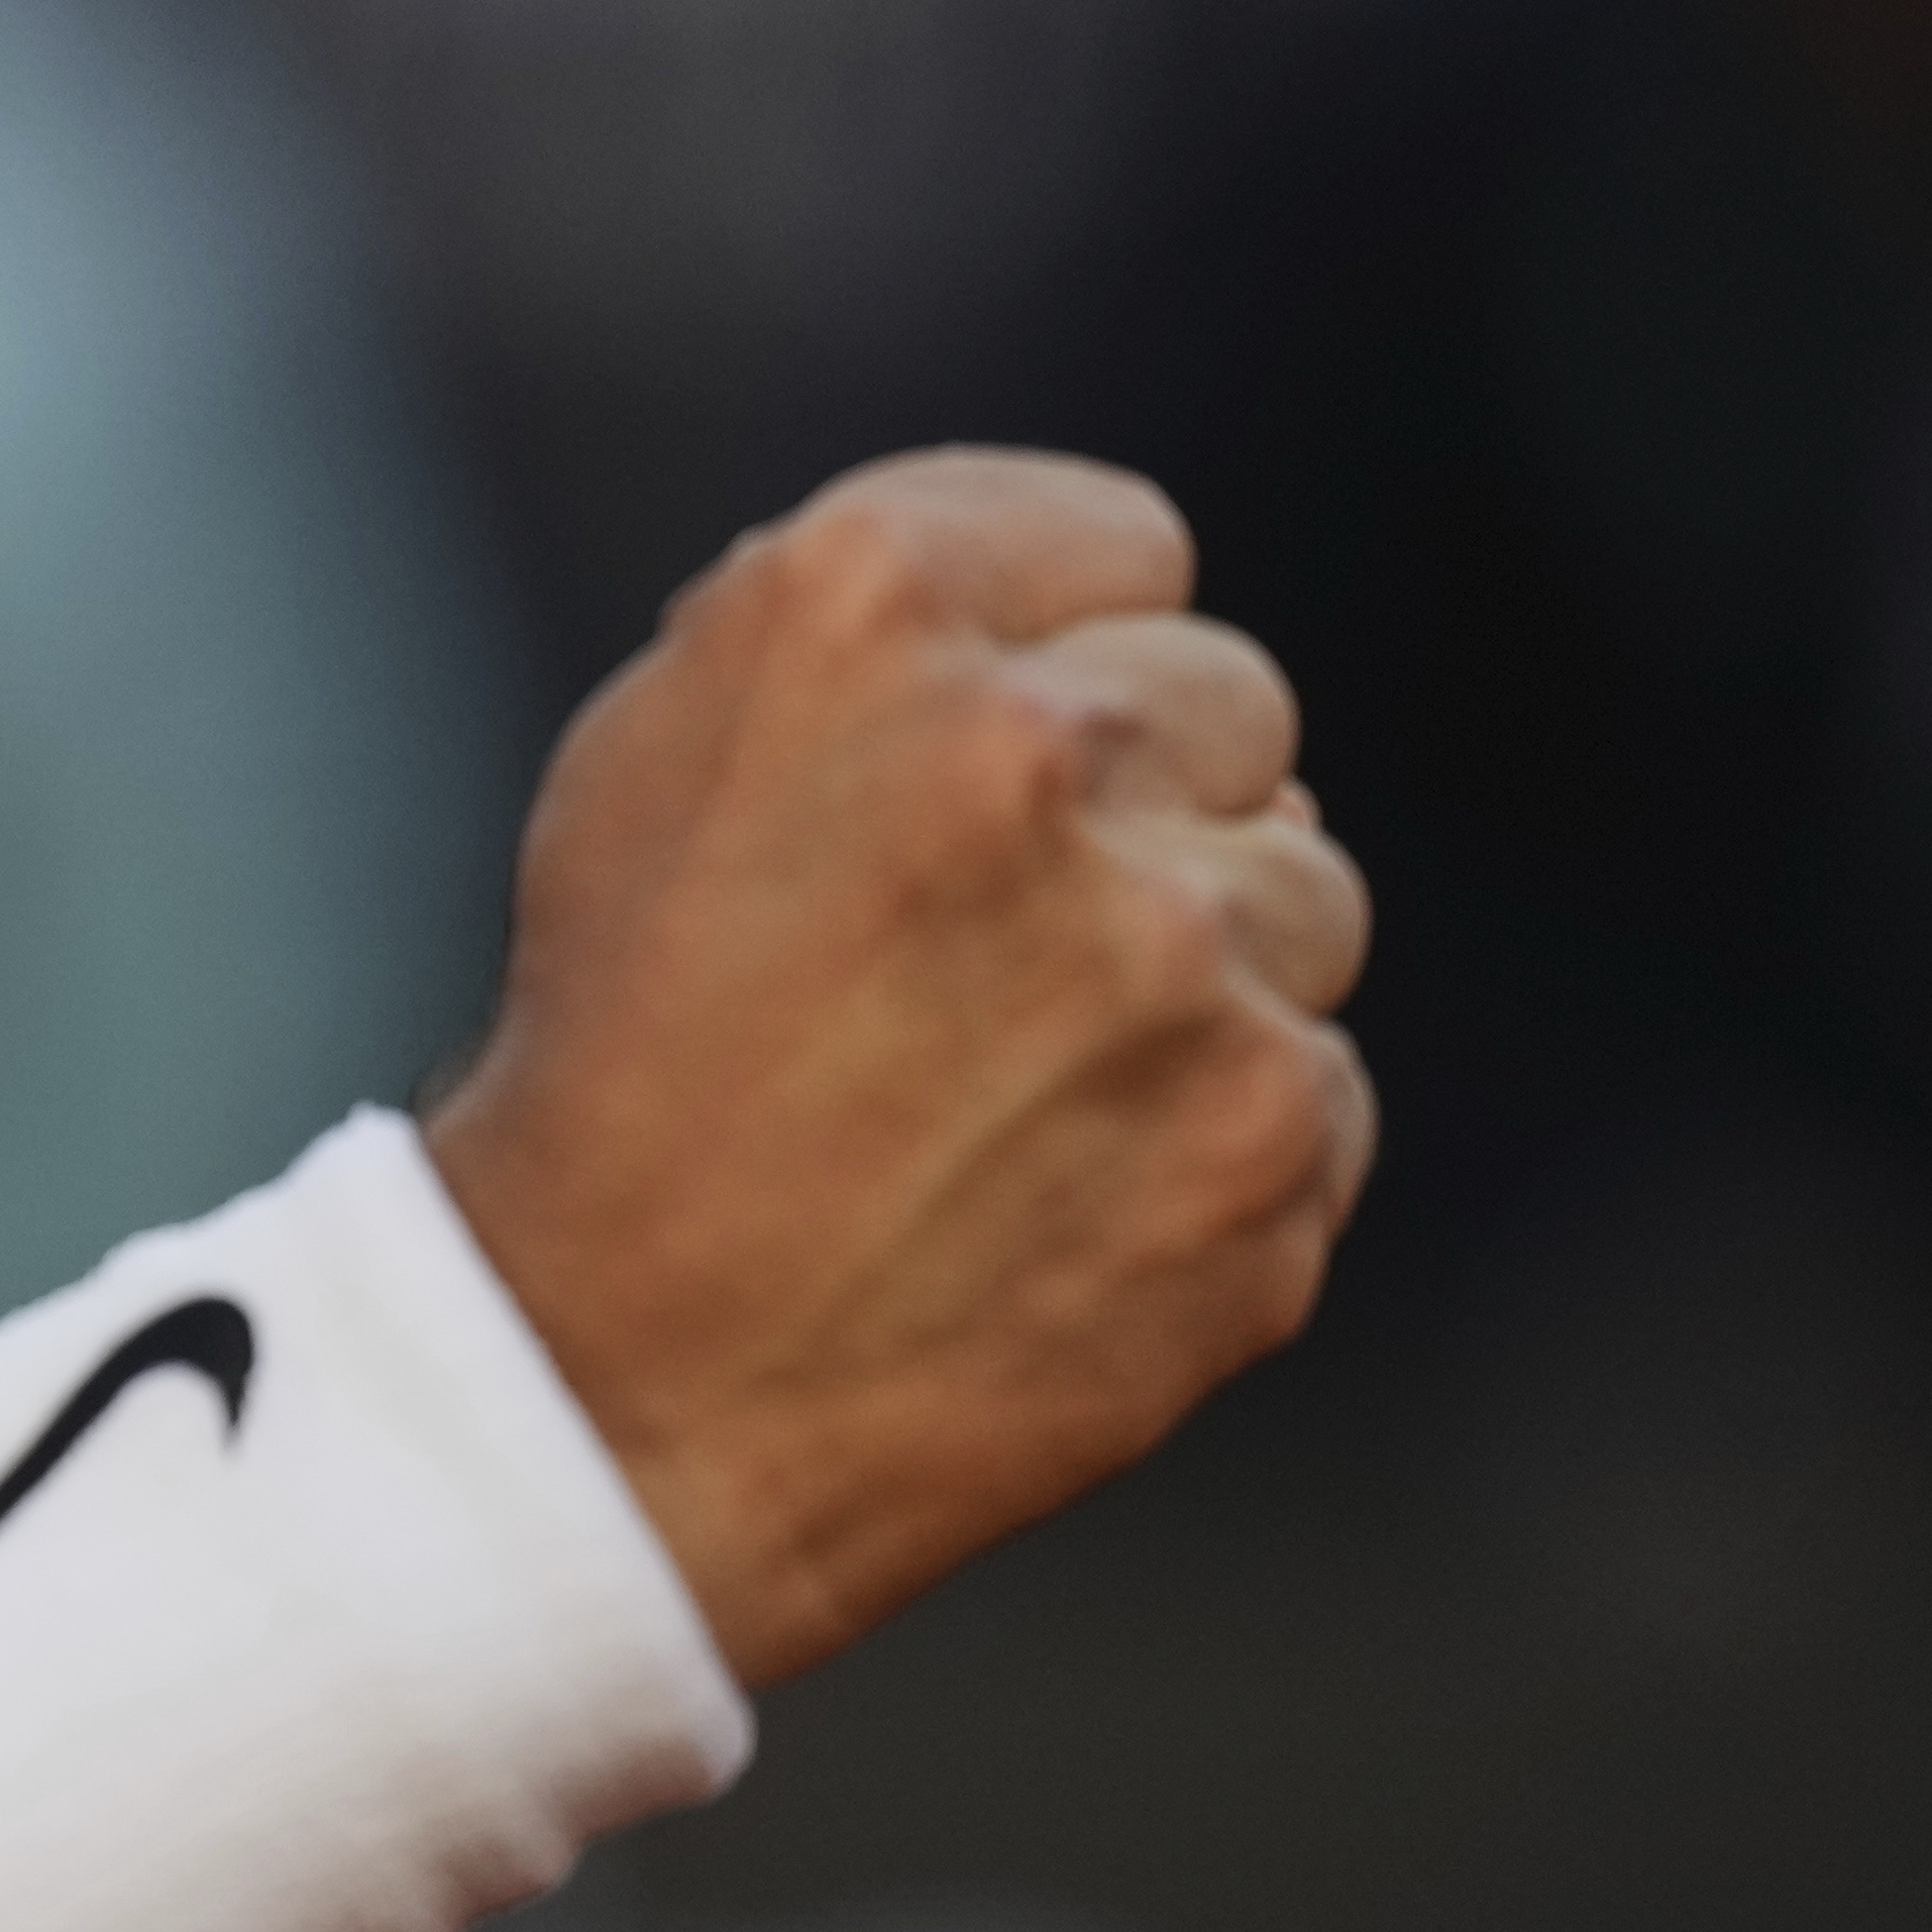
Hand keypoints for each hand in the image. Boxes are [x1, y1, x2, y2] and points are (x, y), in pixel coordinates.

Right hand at [422, 448, 1371, 1687]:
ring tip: (1011, 1088)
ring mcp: (1171, 946)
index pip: (1126, 546)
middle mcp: (1029, 745)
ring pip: (1304, 895)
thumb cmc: (626, 1059)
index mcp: (858, 606)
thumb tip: (1096, 626)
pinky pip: (1319, 1086)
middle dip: (1143, 809)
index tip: (974, 774)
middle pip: (1236, 706)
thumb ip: (879, 635)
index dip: (1054, 659)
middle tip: (983, 954)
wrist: (612, 1385)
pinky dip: (1218, 1146)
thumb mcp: (657, 751)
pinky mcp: (1267, 1136)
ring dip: (1199, 976)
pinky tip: (1061, 1199)